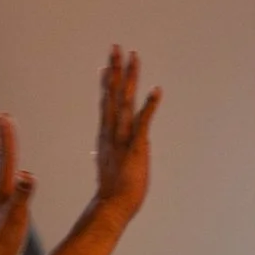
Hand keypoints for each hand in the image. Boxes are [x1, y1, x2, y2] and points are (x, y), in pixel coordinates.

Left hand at [0, 113, 35, 252]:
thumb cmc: (5, 243)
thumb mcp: (17, 218)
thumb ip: (23, 195)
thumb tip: (28, 175)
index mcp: (3, 191)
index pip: (5, 159)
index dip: (7, 137)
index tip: (3, 115)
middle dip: (2, 140)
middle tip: (1, 120)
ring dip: (0, 158)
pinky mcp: (2, 215)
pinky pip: (5, 189)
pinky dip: (5, 179)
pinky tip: (7, 186)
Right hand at [92, 45, 162, 216]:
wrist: (112, 207)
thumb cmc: (112, 192)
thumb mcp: (107, 168)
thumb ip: (103, 155)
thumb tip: (97, 151)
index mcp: (106, 136)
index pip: (106, 104)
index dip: (108, 84)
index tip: (107, 66)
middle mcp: (112, 132)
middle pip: (113, 94)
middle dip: (116, 70)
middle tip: (116, 47)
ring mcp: (123, 138)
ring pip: (125, 101)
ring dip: (130, 78)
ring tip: (134, 57)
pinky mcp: (136, 147)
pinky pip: (143, 122)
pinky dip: (150, 105)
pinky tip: (157, 90)